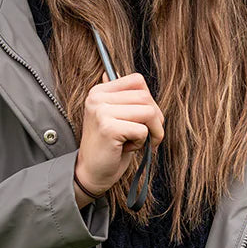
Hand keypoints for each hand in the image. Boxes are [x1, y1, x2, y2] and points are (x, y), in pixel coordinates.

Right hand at [75, 71, 164, 196]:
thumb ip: (120, 96)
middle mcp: (97, 98)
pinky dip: (142, 143)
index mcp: (98, 91)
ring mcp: (101, 112)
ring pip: (148, 112)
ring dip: (151, 132)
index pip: (137, 80)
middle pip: (145, 97)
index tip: (146, 118)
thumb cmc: (108, 146)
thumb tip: (125, 75)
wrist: (91, 172)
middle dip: (156, 119)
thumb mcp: (114, 116)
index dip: (149, 100)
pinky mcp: (108, 128)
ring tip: (137, 141)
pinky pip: (143, 130)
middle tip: (148, 135)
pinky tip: (127, 148)